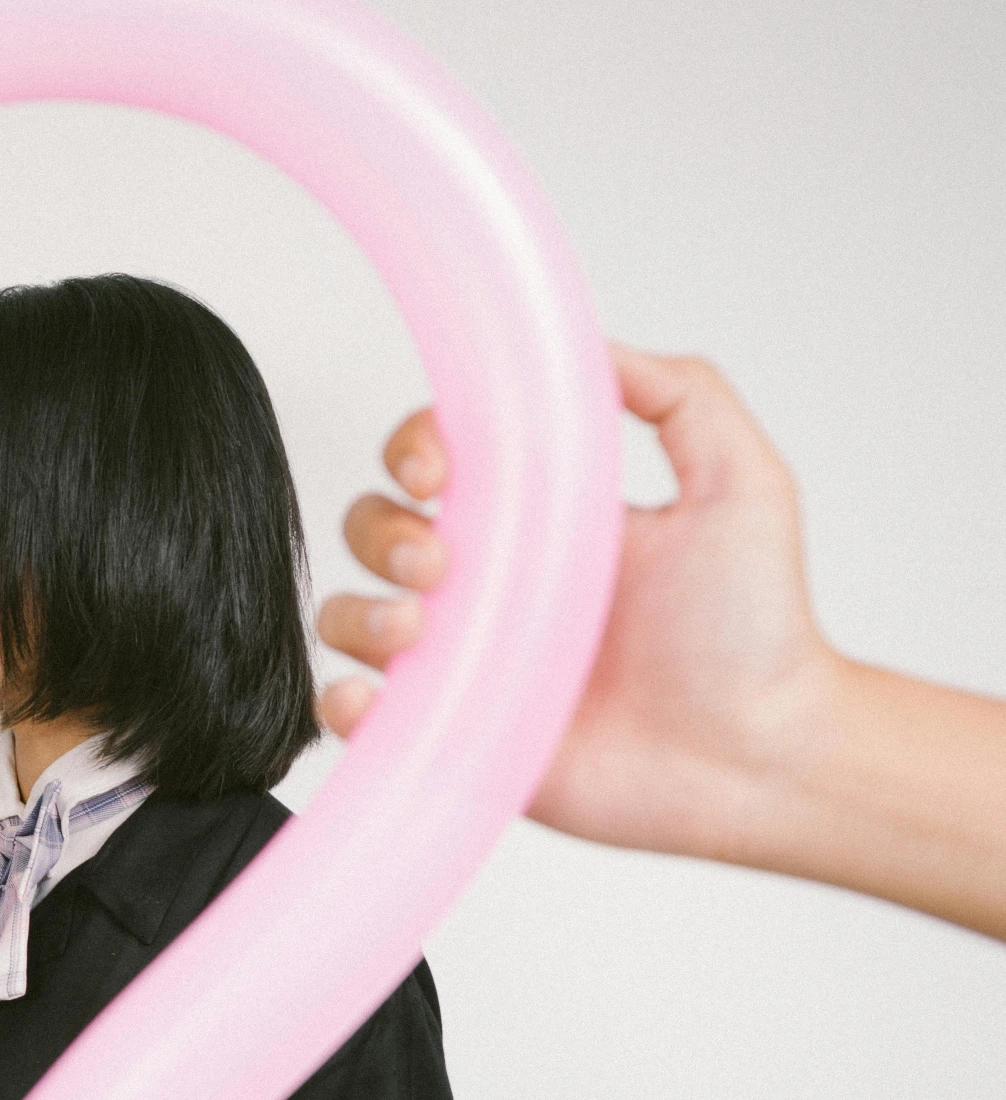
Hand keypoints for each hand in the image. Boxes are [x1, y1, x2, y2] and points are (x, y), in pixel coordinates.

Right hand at [317, 344, 843, 861]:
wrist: (757, 754)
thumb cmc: (754, 632)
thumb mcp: (740, 483)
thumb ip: (680, 395)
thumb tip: (590, 345)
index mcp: (537, 519)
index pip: (435, 456)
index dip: (414, 449)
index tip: (440, 471)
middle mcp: (489, 584)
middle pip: (374, 525)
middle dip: (384, 532)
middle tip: (443, 565)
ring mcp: (464, 658)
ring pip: (350, 612)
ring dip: (361, 611)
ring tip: (421, 629)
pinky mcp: (452, 730)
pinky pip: (357, 711)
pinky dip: (341, 701)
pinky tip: (372, 697)